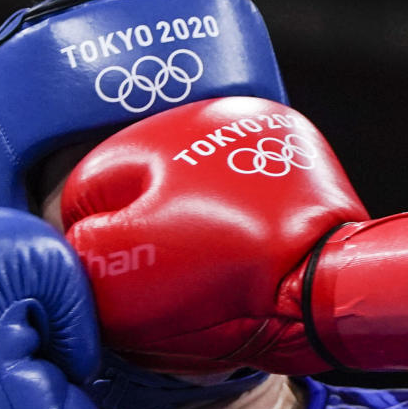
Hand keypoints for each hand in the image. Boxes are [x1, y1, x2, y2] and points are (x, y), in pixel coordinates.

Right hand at [61, 97, 407, 375]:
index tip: (127, 275)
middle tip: (172, 277)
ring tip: (214, 268)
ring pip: (196, 192)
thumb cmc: (225, 277)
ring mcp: (263, 139)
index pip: (89, 190)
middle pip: (146, 188)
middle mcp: (211, 118)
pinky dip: (239, 225)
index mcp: (157, 133)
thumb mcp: (122, 274)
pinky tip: (247, 256)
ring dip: (194, 227)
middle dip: (150, 233)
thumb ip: (80, 248)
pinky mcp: (298, 167)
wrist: (327, 290)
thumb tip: (85, 240)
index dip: (101, 243)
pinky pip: (245, 199)